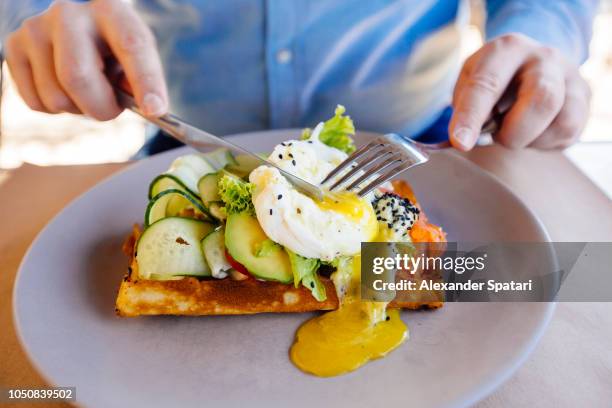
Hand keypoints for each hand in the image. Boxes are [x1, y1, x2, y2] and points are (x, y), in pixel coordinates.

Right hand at [4, 0, 167, 119]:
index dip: (145, 81)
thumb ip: (144, 82)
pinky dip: (55, 110)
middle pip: (78, 77)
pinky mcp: (15, 47)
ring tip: (86, 91)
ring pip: (56, 97)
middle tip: (111, 110)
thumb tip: (150, 106)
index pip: (131, 46)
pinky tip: (63, 88)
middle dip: (100, 107)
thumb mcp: (136, 61)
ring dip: (77, 109)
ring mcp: (36, 27)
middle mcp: (70, 13)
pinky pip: (36, 102)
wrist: (79, 34)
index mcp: (112, 12)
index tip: (155, 109)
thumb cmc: (115, 54)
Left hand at [449, 33, 590, 150]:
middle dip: (513, 132)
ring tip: (513, 129)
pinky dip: (542, 142)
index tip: (460, 143)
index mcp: (508, 49)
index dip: (472, 117)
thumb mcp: (470, 80)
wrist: (531, 62)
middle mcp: (544, 58)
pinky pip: (567, 133)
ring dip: (528, 138)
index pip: (488, 84)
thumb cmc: (494, 76)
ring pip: (560, 122)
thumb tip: (464, 138)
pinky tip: (531, 130)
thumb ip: (465, 106)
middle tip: (496, 137)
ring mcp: (570, 78)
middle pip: (542, 99)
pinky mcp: (583, 101)